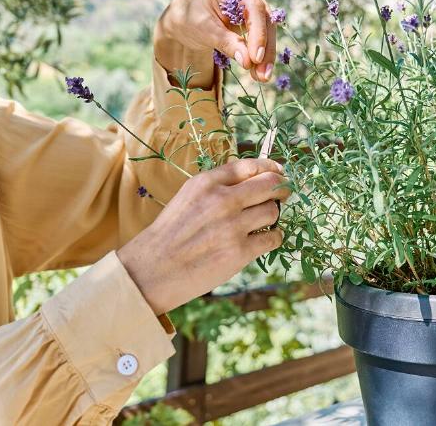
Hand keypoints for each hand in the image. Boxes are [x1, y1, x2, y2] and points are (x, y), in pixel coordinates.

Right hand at [118, 158, 289, 314]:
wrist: (152, 269)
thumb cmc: (170, 233)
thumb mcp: (187, 196)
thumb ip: (217, 185)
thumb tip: (253, 176)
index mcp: (207, 183)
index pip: (250, 166)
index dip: (271, 167)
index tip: (279, 171)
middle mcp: (222, 200)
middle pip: (269, 184)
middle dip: (281, 188)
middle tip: (284, 193)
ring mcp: (233, 227)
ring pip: (273, 211)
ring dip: (274, 214)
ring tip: (266, 220)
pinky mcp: (240, 252)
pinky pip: (273, 238)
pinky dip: (274, 237)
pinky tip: (266, 238)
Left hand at [154, 0, 276, 84]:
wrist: (184, 17)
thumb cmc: (189, 19)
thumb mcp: (204, 31)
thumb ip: (227, 43)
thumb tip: (248, 62)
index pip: (253, 7)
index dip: (258, 33)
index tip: (256, 58)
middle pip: (264, 18)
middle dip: (265, 48)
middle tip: (263, 75)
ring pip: (267, 27)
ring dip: (266, 53)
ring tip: (262, 77)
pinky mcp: (254, 10)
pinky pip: (263, 31)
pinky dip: (261, 51)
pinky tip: (259, 70)